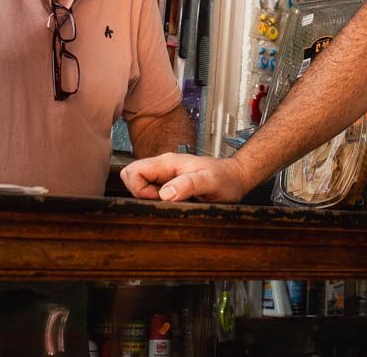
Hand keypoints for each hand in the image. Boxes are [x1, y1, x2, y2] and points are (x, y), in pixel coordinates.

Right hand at [120, 153, 249, 201]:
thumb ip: (188, 184)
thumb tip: (165, 194)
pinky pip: (150, 191)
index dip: (139, 189)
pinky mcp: (169, 184)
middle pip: (131, 176)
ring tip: (170, 202)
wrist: (235, 178)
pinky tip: (172, 203)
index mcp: (167, 163)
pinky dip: (155, 201)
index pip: (133, 171)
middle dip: (139, 194)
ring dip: (148, 199)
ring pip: (139, 185)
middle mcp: (163, 167)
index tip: (157, 199)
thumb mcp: (209, 182)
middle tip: (161, 202)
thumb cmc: (224, 178)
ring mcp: (165, 175)